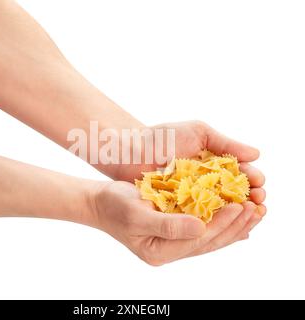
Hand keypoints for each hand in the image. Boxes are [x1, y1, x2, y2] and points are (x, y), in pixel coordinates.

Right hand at [92, 180, 264, 265]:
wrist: (101, 203)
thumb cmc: (114, 206)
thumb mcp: (136, 214)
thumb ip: (168, 225)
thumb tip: (201, 228)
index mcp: (160, 251)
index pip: (198, 240)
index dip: (221, 223)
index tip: (240, 206)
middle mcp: (169, 251)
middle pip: (208, 242)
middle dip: (234, 226)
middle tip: (257, 209)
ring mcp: (172, 242)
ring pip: (209, 238)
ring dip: (232, 226)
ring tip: (254, 213)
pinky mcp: (173, 231)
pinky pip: (202, 231)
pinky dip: (220, 224)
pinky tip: (236, 221)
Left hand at [112, 121, 265, 211]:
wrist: (132, 151)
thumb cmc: (164, 137)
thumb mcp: (198, 132)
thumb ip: (226, 143)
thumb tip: (257, 154)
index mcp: (214, 161)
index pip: (240, 172)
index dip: (252, 178)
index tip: (259, 183)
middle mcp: (207, 180)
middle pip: (235, 192)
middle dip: (249, 197)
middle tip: (257, 202)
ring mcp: (194, 195)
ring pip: (221, 207)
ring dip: (235, 212)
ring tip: (246, 214)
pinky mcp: (180, 208)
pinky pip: (200, 216)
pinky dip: (214, 220)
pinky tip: (224, 224)